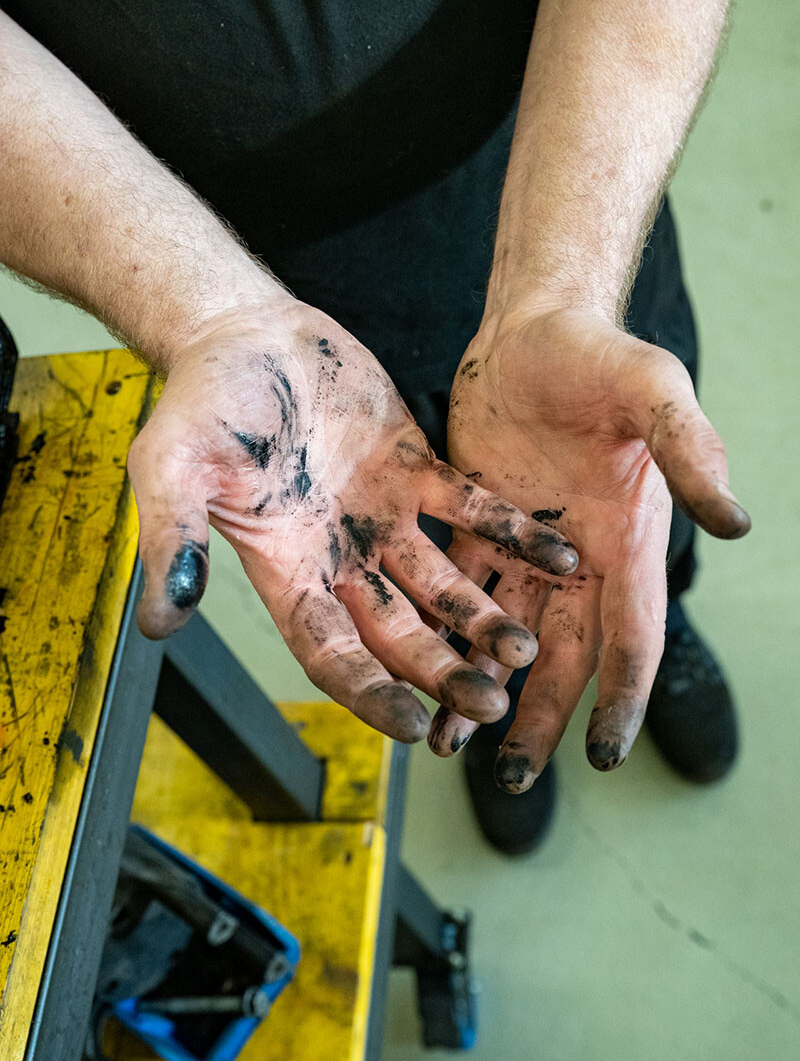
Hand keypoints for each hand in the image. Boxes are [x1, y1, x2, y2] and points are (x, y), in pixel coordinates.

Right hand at [127, 300, 578, 741]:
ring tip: (526, 648)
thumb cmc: (201, 400)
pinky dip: (511, 531)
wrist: (245, 332)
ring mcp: (383, 516)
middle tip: (491, 704)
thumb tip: (159, 621)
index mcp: (286, 567)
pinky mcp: (416, 467)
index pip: (331, 650)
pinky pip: (471, 507)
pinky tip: (557, 554)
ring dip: (483, 616)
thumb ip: (172, 539)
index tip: (415, 728)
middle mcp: (341, 555)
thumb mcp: (171, 468)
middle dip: (443, 670)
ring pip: (442, 581)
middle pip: (398, 632)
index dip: (370, 692)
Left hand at [429, 306, 749, 783]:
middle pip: (563, 655)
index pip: (632, 635)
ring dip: (482, 687)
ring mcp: (526, 546)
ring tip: (449, 743)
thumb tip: (736, 524)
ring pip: (505, 635)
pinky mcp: (476, 523)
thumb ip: (689, 452)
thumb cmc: (602, 352)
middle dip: (542, 717)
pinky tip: (416, 670)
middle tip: (513, 781)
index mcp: (627, 539)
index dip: (622, 696)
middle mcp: (579, 557)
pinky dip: (443, 634)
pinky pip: (458, 592)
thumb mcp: (652, 391)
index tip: (604, 756)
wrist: (534, 326)